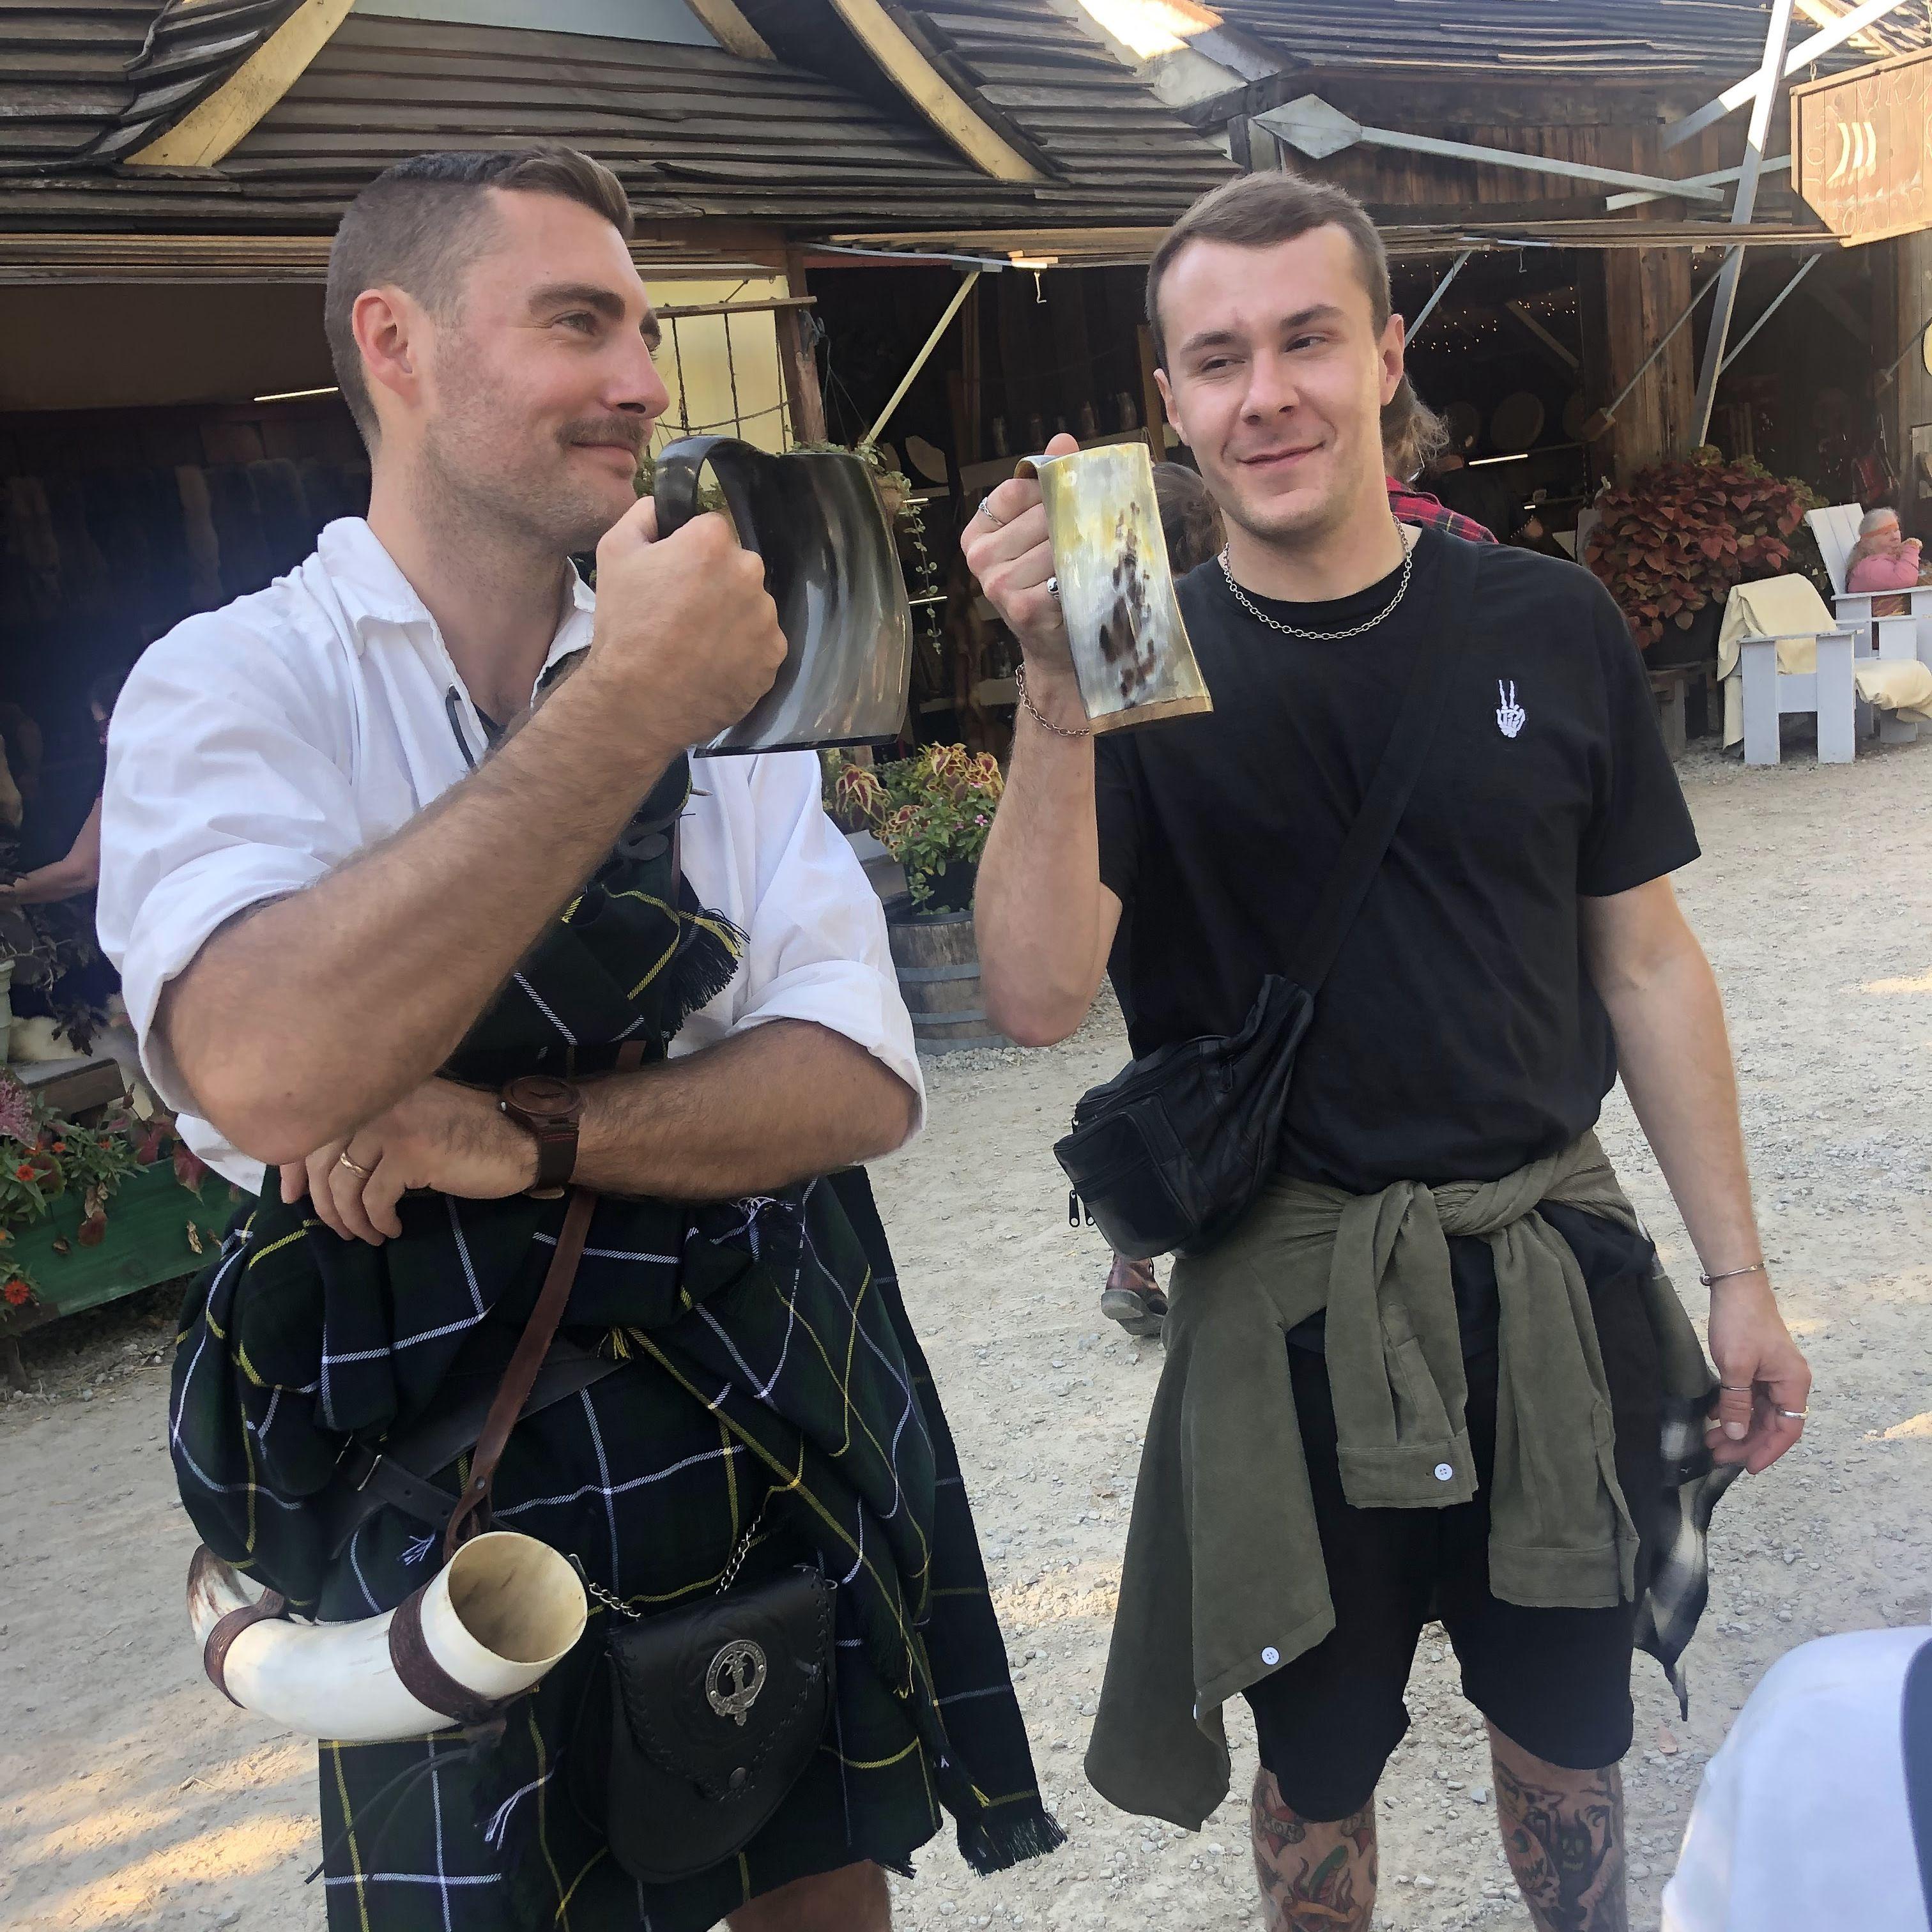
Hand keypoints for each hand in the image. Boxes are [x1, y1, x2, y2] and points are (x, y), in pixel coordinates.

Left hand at [280, 1078, 537, 1243]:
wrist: (524, 1138)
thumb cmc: (472, 1133)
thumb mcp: (414, 1119)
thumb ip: (373, 1130)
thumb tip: (323, 1172)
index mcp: (375, 1092)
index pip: (314, 1127)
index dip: (291, 1168)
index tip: (290, 1197)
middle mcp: (378, 1102)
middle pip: (320, 1159)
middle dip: (321, 1203)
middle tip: (336, 1229)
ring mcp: (393, 1126)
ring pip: (343, 1184)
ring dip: (349, 1219)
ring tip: (365, 1236)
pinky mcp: (413, 1154)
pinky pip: (375, 1200)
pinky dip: (378, 1222)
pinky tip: (391, 1230)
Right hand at [584, 495, 786, 747]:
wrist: (639, 700)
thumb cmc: (624, 625)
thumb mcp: (614, 552)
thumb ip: (644, 514)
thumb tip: (664, 505)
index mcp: (713, 542)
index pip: (713, 529)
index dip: (691, 550)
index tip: (675, 575)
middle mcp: (749, 573)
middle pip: (737, 567)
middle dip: (716, 582)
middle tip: (683, 613)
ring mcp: (766, 618)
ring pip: (752, 605)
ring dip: (732, 617)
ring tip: (697, 643)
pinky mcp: (773, 656)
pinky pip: (761, 643)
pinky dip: (742, 651)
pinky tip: (713, 663)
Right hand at [962, 431, 1079, 695]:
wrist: (1057, 646)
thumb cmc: (1051, 584)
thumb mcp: (1045, 531)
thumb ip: (1050, 485)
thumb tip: (1062, 439)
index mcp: (978, 532)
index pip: (1014, 489)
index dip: (1048, 492)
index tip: (1068, 505)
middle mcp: (979, 556)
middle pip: (1039, 513)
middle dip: (1072, 520)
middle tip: (1093, 535)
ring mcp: (997, 582)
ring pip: (1055, 541)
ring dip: (1082, 548)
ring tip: (1092, 561)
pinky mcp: (1020, 605)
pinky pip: (1062, 571)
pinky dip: (1082, 574)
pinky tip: (1085, 584)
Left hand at [1704, 1276, 1809, 1472]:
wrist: (1735, 1287)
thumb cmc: (1740, 1324)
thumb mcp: (1735, 1368)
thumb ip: (1736, 1404)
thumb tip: (1736, 1436)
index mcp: (1793, 1384)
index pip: (1788, 1429)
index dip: (1769, 1450)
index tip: (1748, 1467)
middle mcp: (1788, 1382)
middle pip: (1770, 1423)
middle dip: (1745, 1442)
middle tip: (1717, 1456)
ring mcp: (1772, 1374)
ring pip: (1757, 1412)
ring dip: (1736, 1428)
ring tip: (1711, 1443)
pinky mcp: (1756, 1367)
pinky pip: (1748, 1397)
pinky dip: (1732, 1410)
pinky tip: (1713, 1419)